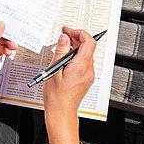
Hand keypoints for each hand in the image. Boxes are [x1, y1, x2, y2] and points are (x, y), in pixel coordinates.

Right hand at [43, 27, 95, 143]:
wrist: (61, 112)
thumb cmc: (56, 96)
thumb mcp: (54, 71)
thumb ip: (60, 52)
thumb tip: (64, 38)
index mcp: (81, 67)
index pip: (89, 42)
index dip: (79, 33)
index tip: (69, 31)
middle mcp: (88, 70)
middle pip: (88, 47)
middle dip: (76, 39)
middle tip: (63, 36)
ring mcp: (88, 75)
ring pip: (86, 55)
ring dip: (75, 48)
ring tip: (61, 50)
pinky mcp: (86, 79)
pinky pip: (84, 63)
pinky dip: (75, 57)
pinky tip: (64, 60)